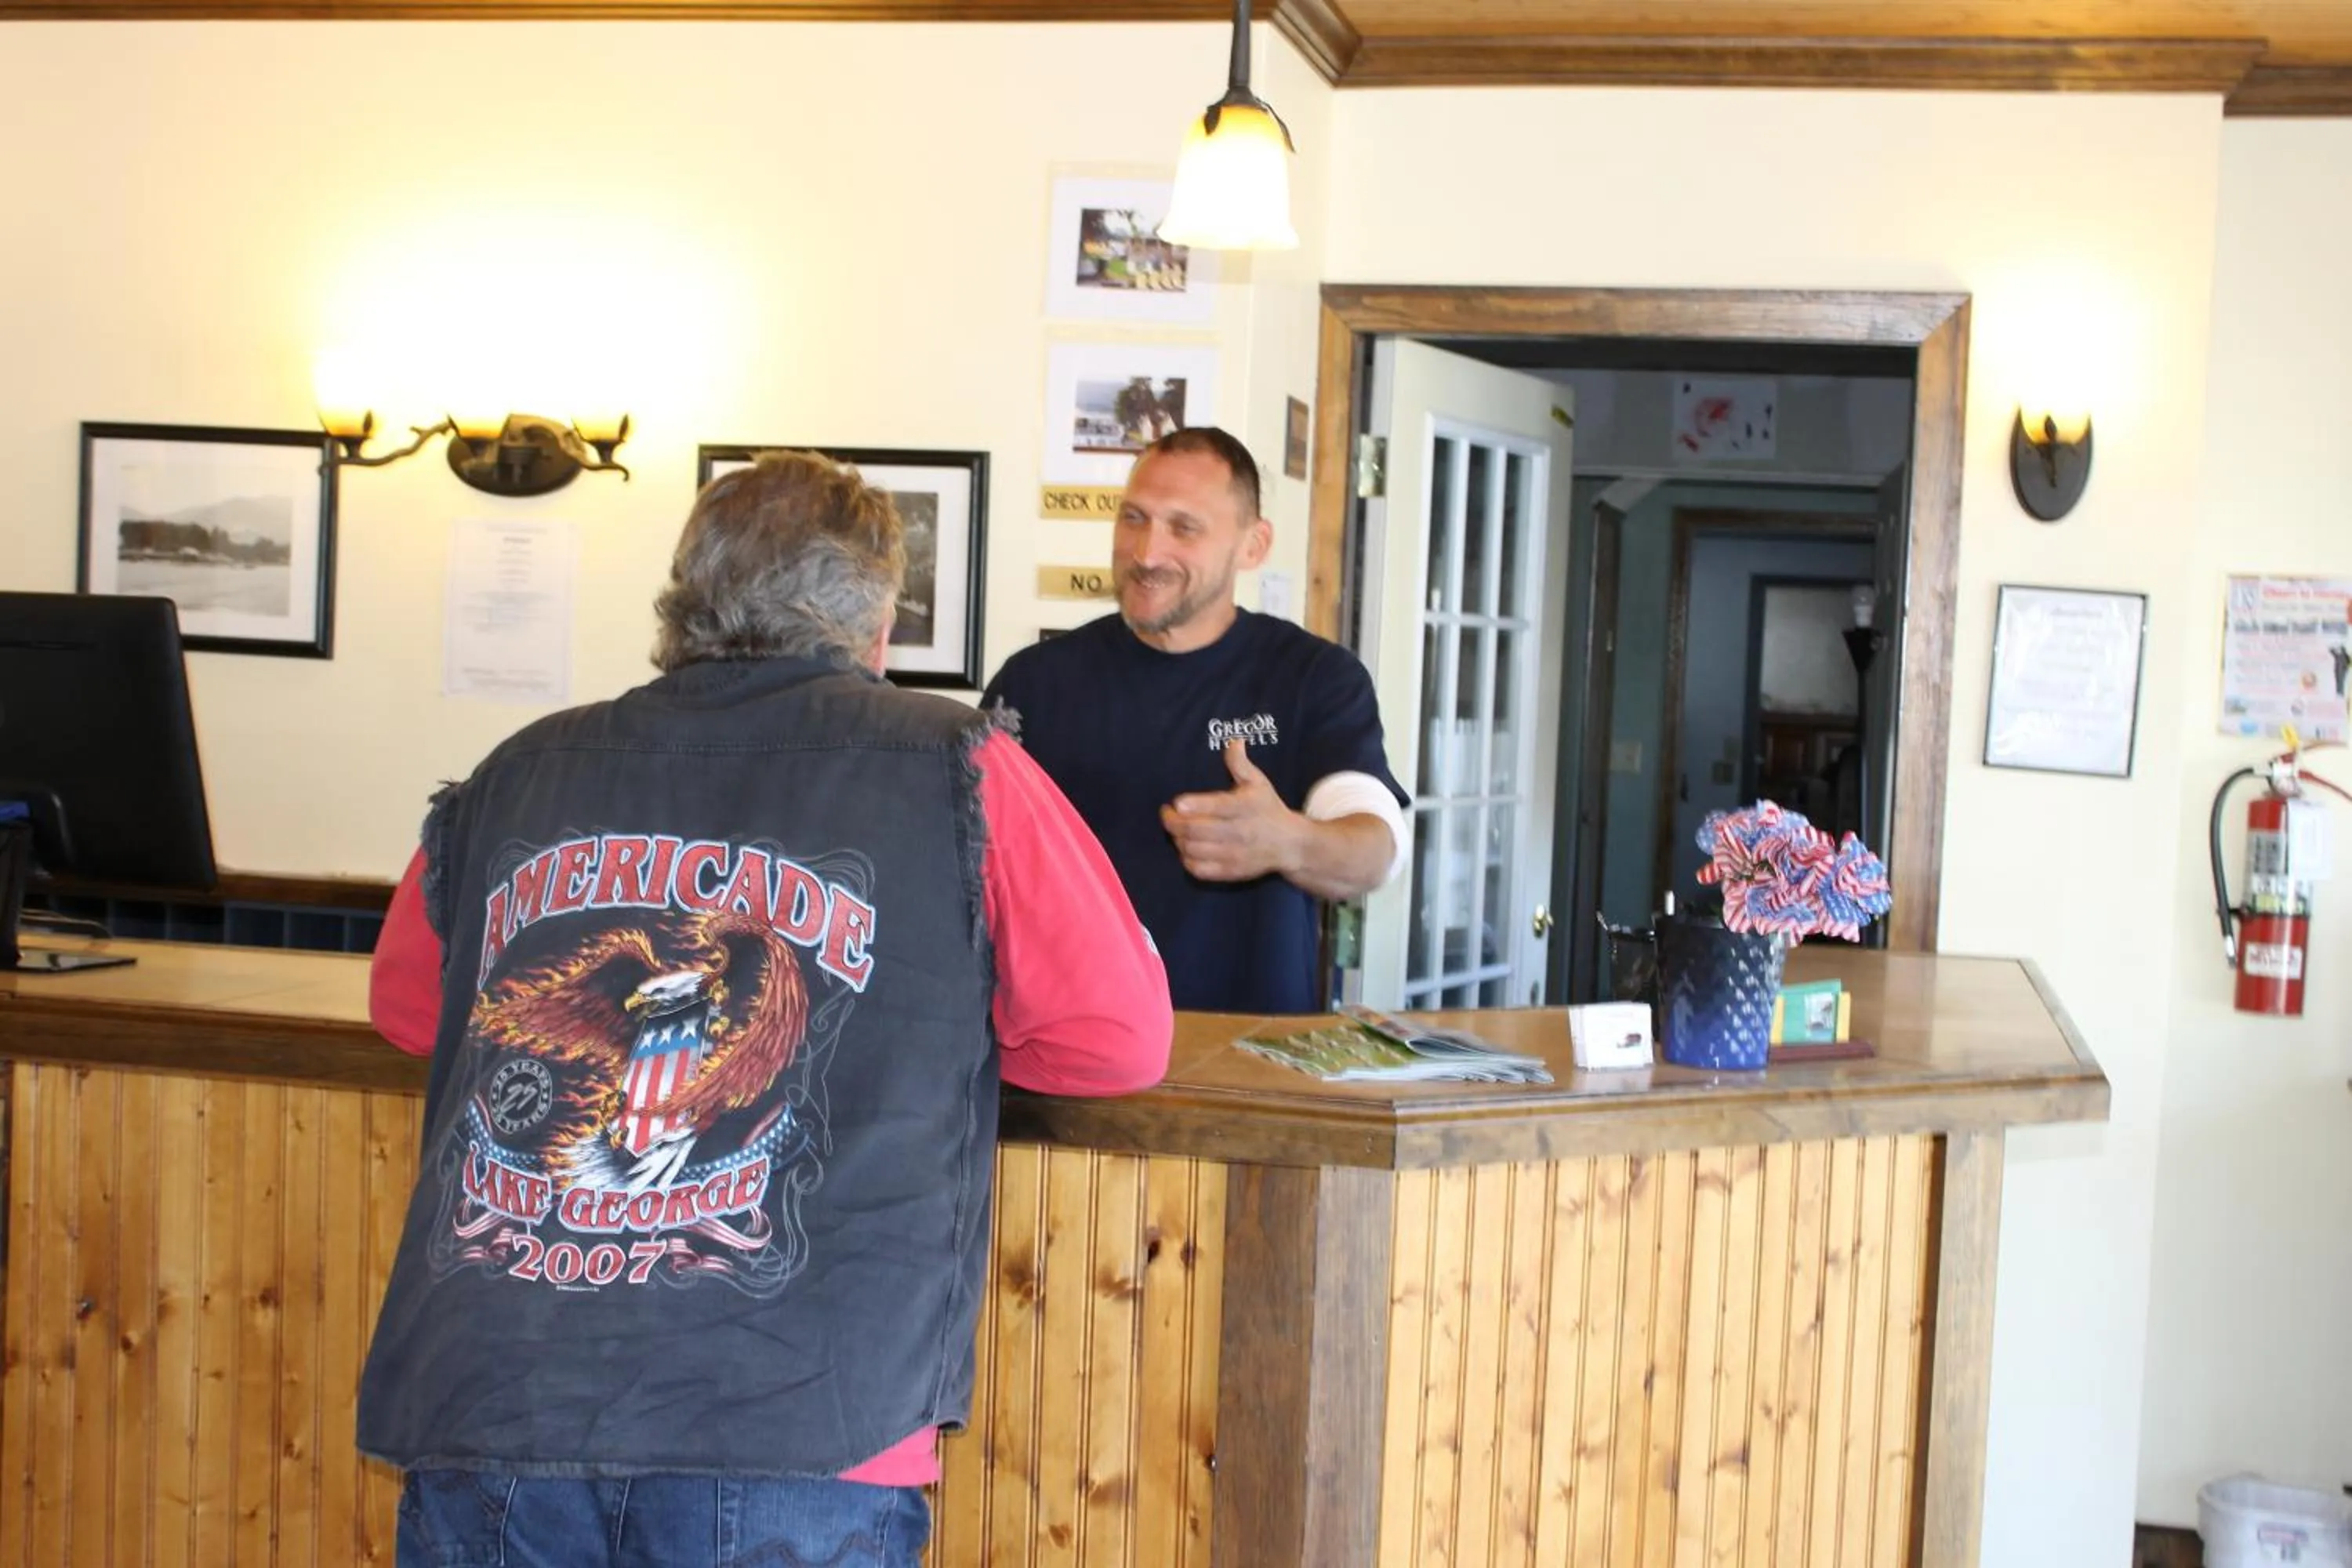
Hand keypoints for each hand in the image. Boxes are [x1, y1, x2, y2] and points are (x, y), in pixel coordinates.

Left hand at [1161, 740, 1300, 882]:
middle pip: (1196, 830)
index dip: (1194, 805)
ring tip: (1177, 828)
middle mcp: (1240, 832)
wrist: (1289, 844)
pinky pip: (1199, 869)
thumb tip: (1233, 740)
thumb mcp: (1258, 783)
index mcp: (1245, 807)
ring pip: (1193, 850)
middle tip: (1167, 813)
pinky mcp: (1231, 871)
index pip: (1217, 807)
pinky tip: (1186, 847)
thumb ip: (1240, 763)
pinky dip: (1186, 859)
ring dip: (1178, 839)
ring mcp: (1235, 854)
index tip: (1177, 802)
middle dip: (1173, 822)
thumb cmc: (1267, 809)